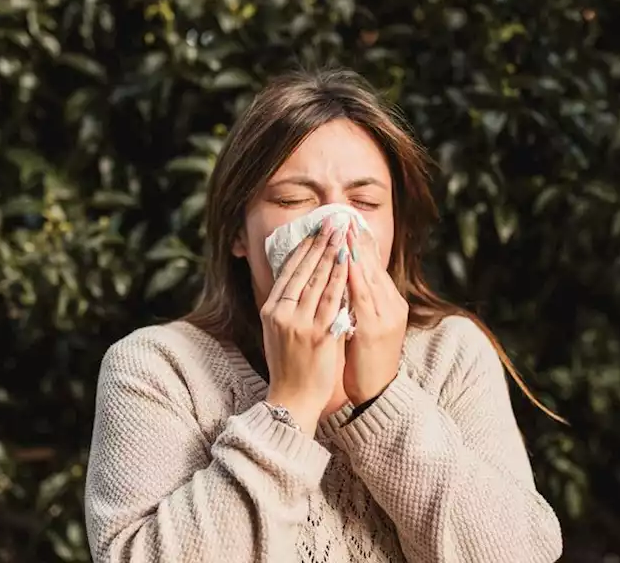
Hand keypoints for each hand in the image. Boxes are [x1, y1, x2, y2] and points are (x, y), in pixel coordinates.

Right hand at [261, 216, 350, 435]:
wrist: (292, 398)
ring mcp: (299, 323)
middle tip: (332, 221)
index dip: (303, 247)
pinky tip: (348, 262)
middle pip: (303, 270)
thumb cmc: (289, 365)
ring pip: (318, 280)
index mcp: (271, 310)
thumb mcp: (278, 332)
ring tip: (342, 233)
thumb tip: (299, 281)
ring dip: (332, 253)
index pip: (288, 271)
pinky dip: (340, 278)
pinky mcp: (318, 334)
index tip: (314, 229)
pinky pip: (332, 300)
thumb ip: (288, 307)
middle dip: (319, 243)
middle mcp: (282, 313)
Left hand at [343, 221, 407, 404]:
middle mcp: (391, 306)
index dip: (363, 244)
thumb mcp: (365, 326)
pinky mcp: (376, 328)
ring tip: (345, 231)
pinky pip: (364, 297)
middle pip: (374, 266)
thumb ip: (358, 303)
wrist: (377, 394)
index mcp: (389, 304)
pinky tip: (346, 262)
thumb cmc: (366, 362)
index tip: (350, 223)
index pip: (375, 266)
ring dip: (356, 252)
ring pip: (370, 277)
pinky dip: (355, 277)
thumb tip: (342, 280)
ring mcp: (385, 316)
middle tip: (345, 217)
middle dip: (359, 241)